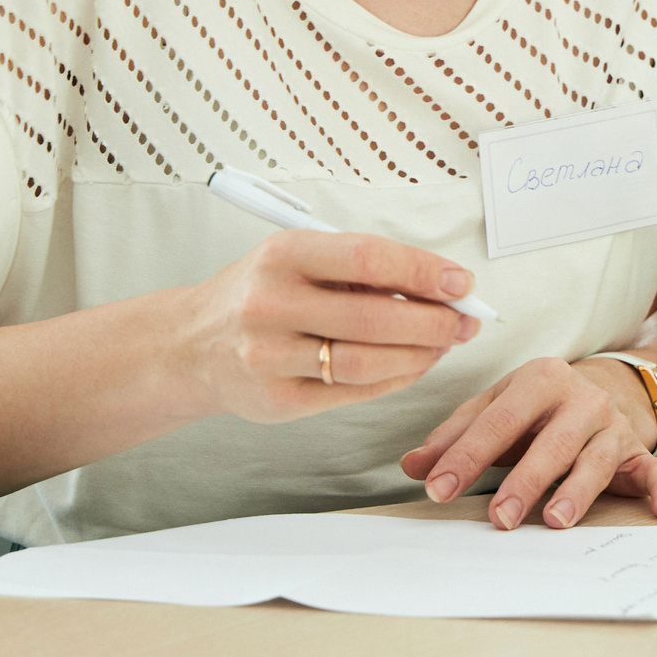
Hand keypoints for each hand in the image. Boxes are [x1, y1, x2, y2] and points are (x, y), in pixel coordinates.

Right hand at [176, 229, 479, 424]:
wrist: (190, 345)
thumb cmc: (258, 293)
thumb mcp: (296, 259)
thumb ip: (358, 269)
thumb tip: (438, 283)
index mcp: (282, 255)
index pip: (367, 258)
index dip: (423, 271)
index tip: (461, 282)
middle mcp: (270, 305)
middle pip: (373, 318)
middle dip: (433, 321)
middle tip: (465, 321)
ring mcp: (269, 357)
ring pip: (365, 362)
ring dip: (419, 356)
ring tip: (444, 345)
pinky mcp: (276, 401)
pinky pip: (351, 393)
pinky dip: (393, 379)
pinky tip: (413, 366)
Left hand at [399, 356, 656, 529]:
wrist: (606, 388)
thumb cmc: (538, 408)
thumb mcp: (497, 408)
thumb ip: (456, 437)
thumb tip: (413, 466)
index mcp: (540, 380)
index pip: (498, 419)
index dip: (467, 455)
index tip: (438, 489)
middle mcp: (581, 399)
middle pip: (551, 443)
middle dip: (523, 481)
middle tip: (497, 518)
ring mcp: (612, 426)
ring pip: (595, 461)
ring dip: (577, 492)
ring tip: (555, 520)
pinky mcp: (637, 452)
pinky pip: (656, 471)